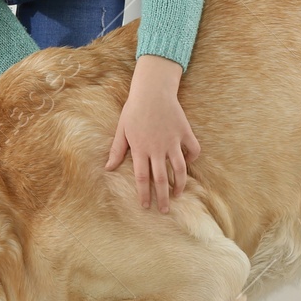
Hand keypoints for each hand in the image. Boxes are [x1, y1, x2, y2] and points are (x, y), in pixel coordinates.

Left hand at [104, 55, 200, 212]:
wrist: (153, 89)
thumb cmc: (134, 109)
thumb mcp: (121, 129)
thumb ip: (116, 150)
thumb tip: (107, 168)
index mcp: (140, 149)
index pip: (142, 178)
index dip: (144, 194)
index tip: (145, 206)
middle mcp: (157, 148)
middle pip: (161, 179)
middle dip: (163, 198)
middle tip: (165, 211)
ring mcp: (173, 141)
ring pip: (179, 169)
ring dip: (180, 184)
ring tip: (178, 194)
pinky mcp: (185, 132)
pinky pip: (192, 150)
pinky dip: (192, 159)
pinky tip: (187, 164)